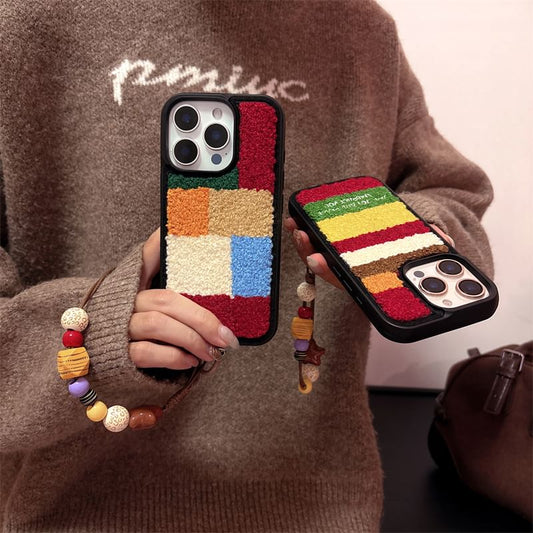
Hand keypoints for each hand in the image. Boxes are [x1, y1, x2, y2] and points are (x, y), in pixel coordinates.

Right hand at [128, 228, 238, 369]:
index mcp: (137, 282)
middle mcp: (126, 301)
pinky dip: (174, 357)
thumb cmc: (149, 331)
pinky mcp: (118, 356)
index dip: (161, 243)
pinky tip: (190, 361)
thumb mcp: (164, 306)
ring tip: (212, 352)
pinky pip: (146, 352)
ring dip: (191, 340)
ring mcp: (119, 327)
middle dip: (202, 320)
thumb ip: (178, 284)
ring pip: (156, 324)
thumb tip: (202, 263)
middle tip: (227, 337)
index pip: (149, 252)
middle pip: (165, 300)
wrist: (110, 362)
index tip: (184, 238)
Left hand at [284, 218, 454, 289]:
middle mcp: (352, 273)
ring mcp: (342, 260)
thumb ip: (434, 245)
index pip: (346, 280)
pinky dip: (308, 231)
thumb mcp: (424, 245)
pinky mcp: (336, 247)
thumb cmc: (412, 249)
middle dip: (310, 252)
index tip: (317, 260)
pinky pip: (318, 243)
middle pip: (326, 267)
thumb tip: (445, 241)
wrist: (406, 240)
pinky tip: (299, 218)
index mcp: (369, 279)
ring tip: (295, 223)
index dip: (329, 271)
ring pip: (318, 255)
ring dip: (304, 241)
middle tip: (302, 235)